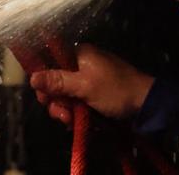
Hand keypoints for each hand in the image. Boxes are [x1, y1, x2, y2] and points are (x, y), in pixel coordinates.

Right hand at [28, 44, 153, 123]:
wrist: (147, 105)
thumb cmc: (116, 90)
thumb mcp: (85, 86)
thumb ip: (57, 81)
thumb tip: (31, 77)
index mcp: (78, 54)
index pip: (49, 59)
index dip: (41, 77)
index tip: (42, 95)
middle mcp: (81, 65)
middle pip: (55, 80)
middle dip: (55, 100)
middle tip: (61, 114)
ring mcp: (88, 80)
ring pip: (65, 94)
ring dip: (64, 110)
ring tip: (71, 121)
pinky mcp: (94, 95)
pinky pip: (76, 103)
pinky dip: (75, 113)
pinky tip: (77, 123)